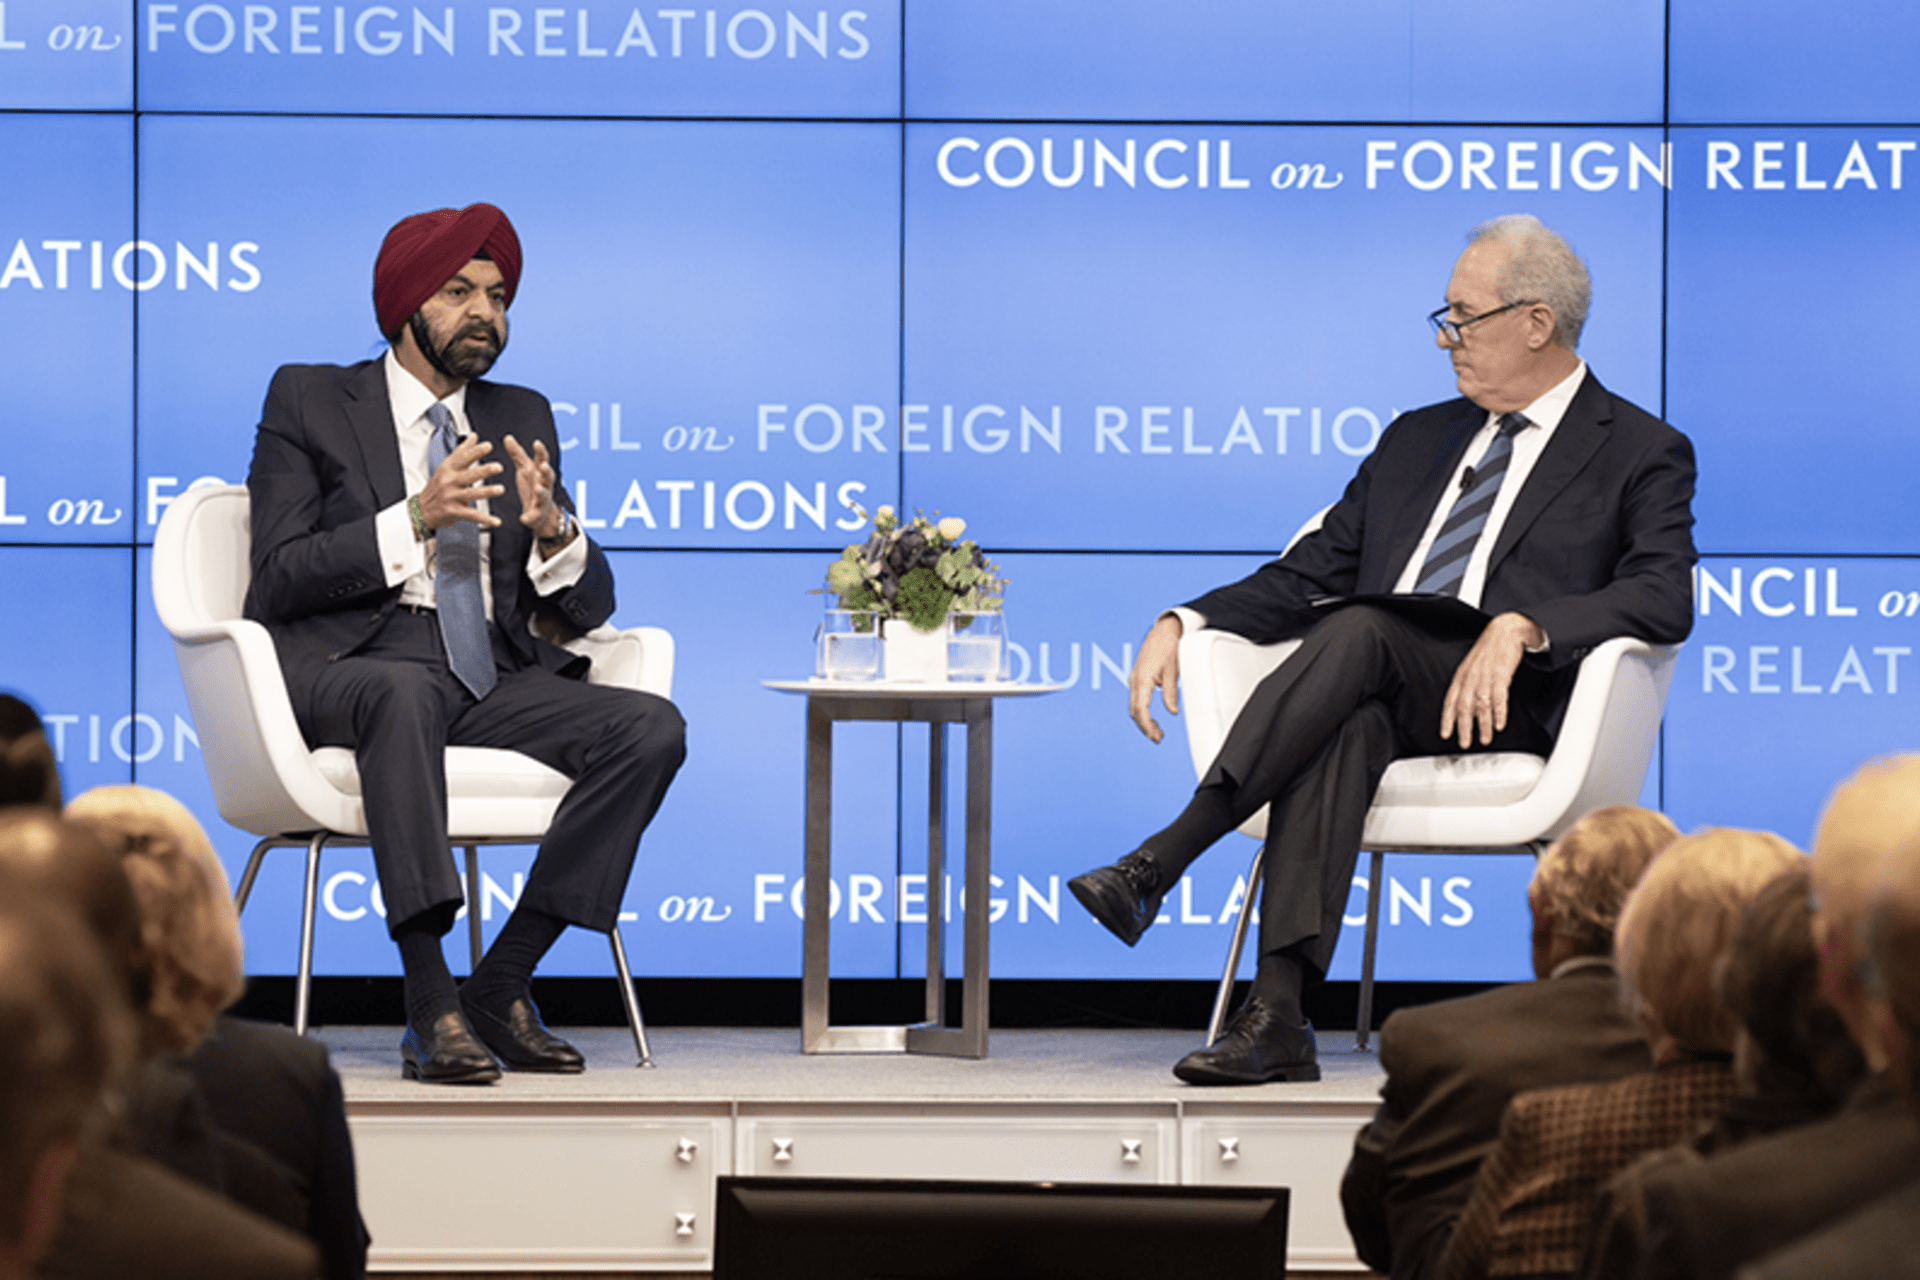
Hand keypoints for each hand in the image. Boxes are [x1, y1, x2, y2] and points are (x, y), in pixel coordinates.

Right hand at [417, 436, 503, 529]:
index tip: (488, 446)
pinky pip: (472, 515)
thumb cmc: (436, 487)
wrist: (422, 509)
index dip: (476, 451)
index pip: (463, 458)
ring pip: (471, 493)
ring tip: (500, 489)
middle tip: (498, 467)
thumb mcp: (446, 466)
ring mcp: (452, 497)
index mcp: (448, 469)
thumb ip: (462, 452)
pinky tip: (495, 520)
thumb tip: (473, 437)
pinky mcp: (454, 511)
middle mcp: (450, 482)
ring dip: (487, 492)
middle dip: (484, 470)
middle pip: (468, 475)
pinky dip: (485, 519)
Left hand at [503, 435, 567, 542]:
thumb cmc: (533, 486)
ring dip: (542, 492)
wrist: (541, 512)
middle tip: (543, 466)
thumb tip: (508, 437)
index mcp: (540, 472)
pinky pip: (533, 515)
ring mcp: (542, 499)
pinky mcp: (537, 514)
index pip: (542, 460)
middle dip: (546, 471)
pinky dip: (529, 517)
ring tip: (538, 489)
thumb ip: (517, 454)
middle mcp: (544, 484)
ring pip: (544, 495)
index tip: (536, 443)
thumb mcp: (525, 469)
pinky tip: (524, 519)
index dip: (541, 452)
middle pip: (548, 476)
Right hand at [1128, 613, 1184, 742]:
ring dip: (1143, 719)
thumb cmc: (1169, 645)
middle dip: (1144, 726)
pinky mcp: (1137, 676)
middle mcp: (1134, 679)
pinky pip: (1136, 697)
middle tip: (1158, 737)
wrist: (1165, 628)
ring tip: (1156, 730)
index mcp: (1142, 678)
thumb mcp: (1174, 670)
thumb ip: (1170, 692)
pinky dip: (1142, 710)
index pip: (1141, 709)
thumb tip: (1172, 711)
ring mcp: (1134, 677)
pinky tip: (1151, 716)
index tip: (1155, 736)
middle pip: (1134, 710)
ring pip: (1134, 705)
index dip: (1147, 725)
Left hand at [1439, 612, 1544, 749]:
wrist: (1505, 630)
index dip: (1447, 719)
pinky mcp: (1501, 674)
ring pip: (1481, 705)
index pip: (1450, 700)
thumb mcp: (1472, 666)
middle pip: (1463, 707)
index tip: (1445, 734)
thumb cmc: (1490, 650)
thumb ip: (1468, 686)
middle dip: (1464, 728)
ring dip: (1483, 725)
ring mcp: (1486, 676)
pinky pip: (1499, 697)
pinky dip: (1499, 713)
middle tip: (1465, 743)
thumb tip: (1467, 708)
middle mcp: (1471, 677)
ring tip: (1485, 739)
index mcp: (1461, 676)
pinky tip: (1499, 724)